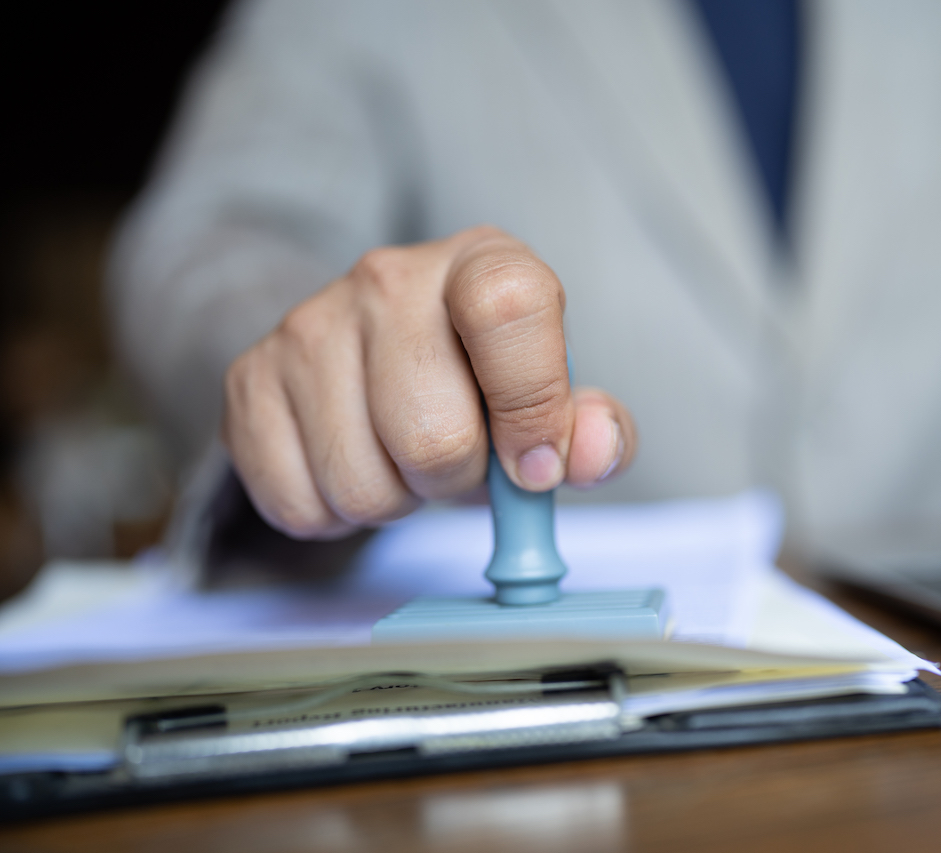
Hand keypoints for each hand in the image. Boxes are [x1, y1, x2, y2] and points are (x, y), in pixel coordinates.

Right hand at [221, 226, 636, 538]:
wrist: (375, 355)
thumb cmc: (481, 382)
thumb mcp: (555, 399)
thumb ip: (596, 432)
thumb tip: (592, 454)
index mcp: (482, 264)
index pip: (509, 309)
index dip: (530, 404)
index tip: (532, 463)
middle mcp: (388, 278)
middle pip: (430, 434)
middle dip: (454, 478)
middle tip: (456, 458)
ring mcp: (307, 325)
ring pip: (359, 482)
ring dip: (395, 501)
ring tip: (403, 458)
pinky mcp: (249, 380)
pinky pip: (297, 502)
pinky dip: (334, 514)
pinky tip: (355, 464)